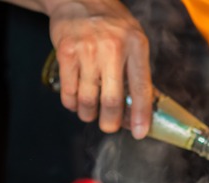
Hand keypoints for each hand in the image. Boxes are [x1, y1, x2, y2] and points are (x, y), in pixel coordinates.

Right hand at [9, 0, 152, 138]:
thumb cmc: (111, 24)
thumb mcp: (134, 40)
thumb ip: (138, 70)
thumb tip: (140, 107)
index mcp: (136, 45)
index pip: (141, 88)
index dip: (140, 115)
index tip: (139, 133)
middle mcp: (113, 48)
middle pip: (112, 100)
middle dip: (110, 122)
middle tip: (108, 126)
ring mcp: (88, 50)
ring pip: (88, 99)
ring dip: (89, 114)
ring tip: (90, 113)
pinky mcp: (66, 53)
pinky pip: (69, 91)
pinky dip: (72, 103)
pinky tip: (76, 101)